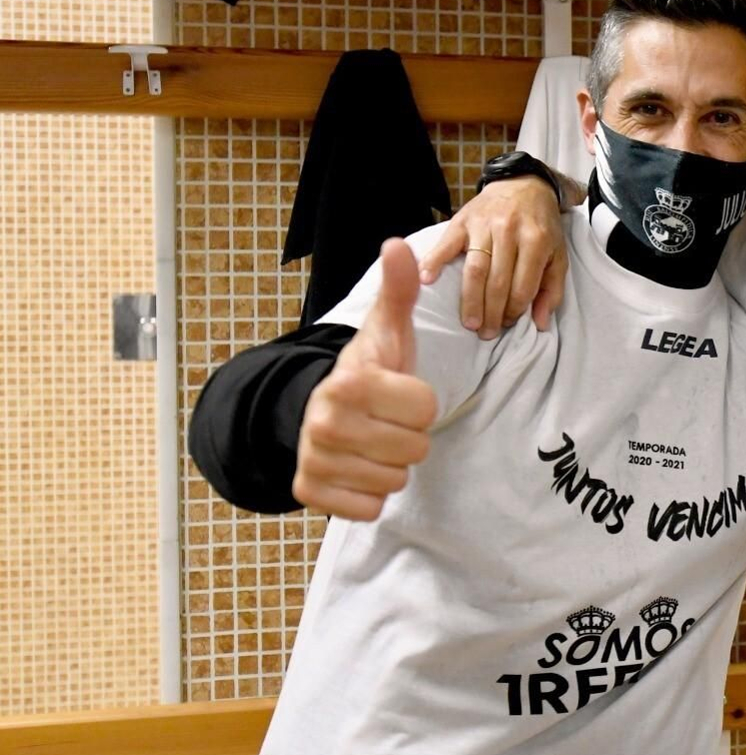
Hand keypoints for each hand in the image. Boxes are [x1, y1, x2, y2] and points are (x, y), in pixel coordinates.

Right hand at [294, 239, 437, 520]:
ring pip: (394, 481)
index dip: (421, 404)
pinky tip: (356, 467)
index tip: (398, 393)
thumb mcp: (389, 331)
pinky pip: (370, 508)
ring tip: (370, 441)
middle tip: (385, 420)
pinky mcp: (309, 491)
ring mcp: (314, 458)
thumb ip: (399, 290)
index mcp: (351, 382)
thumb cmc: (370, 372)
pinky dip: (369, 494)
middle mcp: (325, 421)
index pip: (427, 410)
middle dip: (408, 437)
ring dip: (390, 465)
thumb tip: (399, 245)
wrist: (319, 410)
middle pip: (414, 450)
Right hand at [416, 176, 566, 338]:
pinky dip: (434, 261)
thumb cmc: (542, 226)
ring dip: (470, 300)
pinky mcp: (462, 220)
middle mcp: (510, 231)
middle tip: (486, 333)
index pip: (523, 286)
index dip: (515, 311)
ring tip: (469, 323)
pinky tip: (426, 280)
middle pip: (498, 281)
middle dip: (492, 313)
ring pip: (475, 269)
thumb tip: (540, 323)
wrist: (524, 185)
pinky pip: (446, 244)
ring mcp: (484, 225)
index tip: (508, 324)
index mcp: (536, 240)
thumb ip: (552, 289)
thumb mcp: (558, 254)